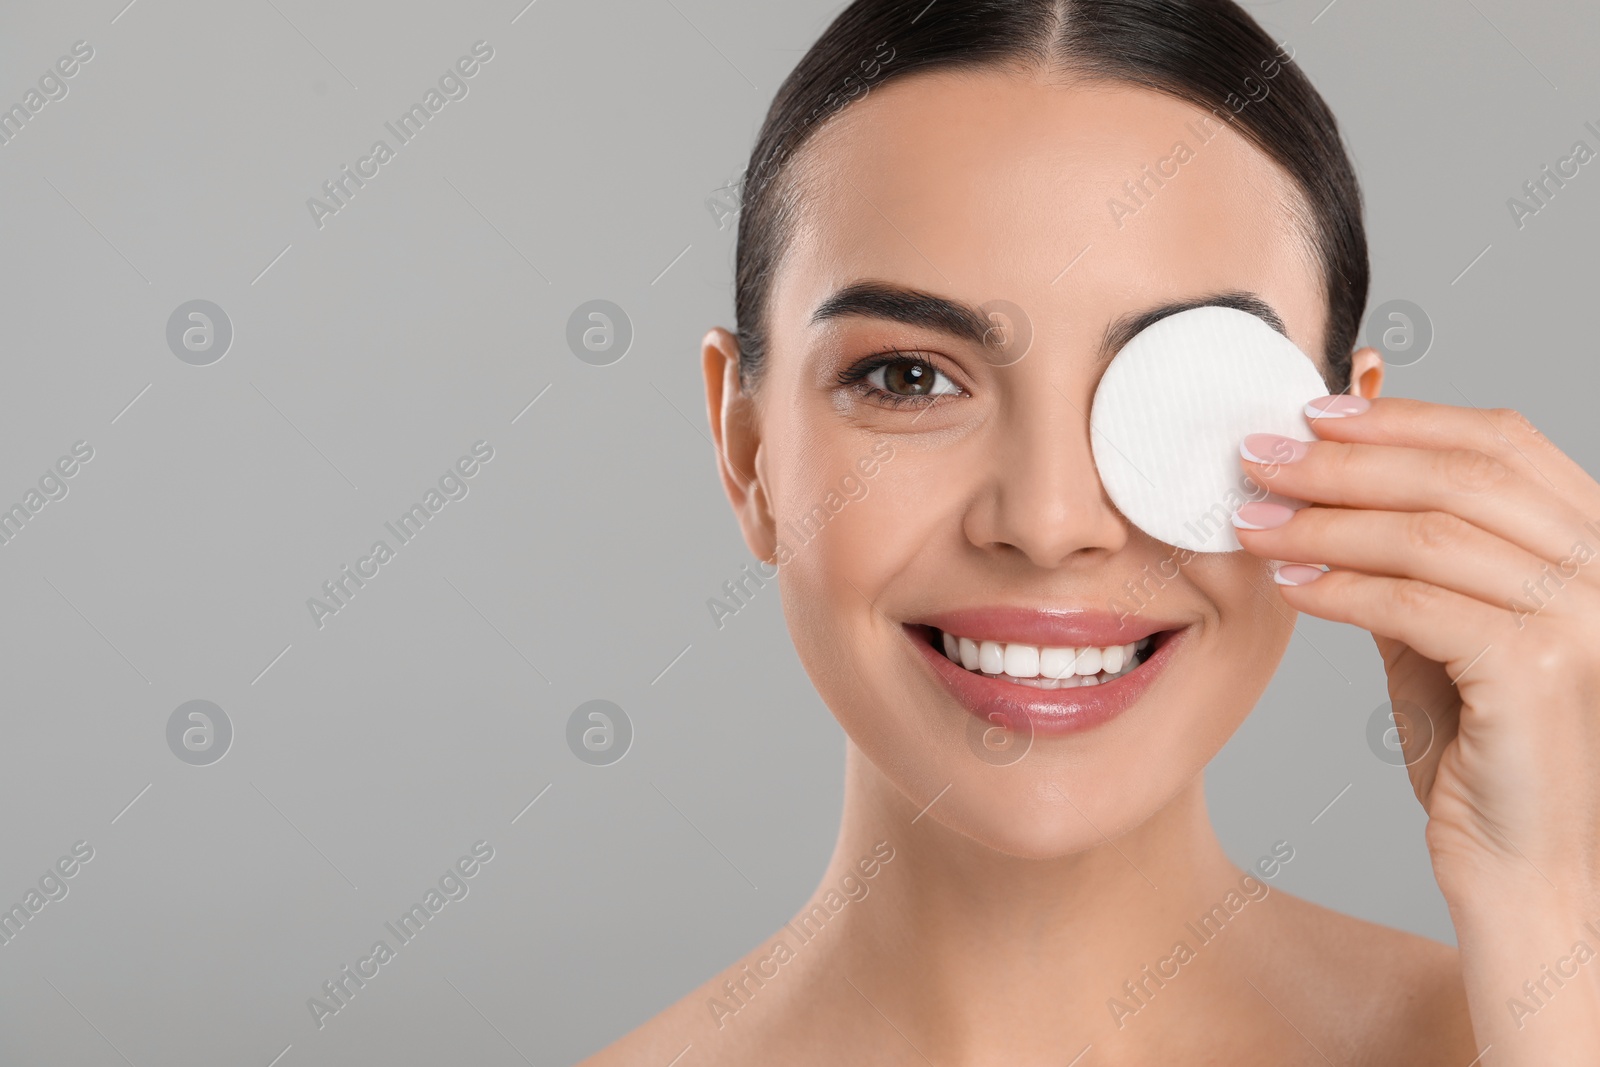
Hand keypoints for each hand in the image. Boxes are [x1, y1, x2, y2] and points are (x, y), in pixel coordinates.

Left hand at [1231, 394, 1599, 908]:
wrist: (1526, 868)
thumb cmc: (1483, 749)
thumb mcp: (1444, 627)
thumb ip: (1409, 556)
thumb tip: (1330, 474)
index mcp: (1594, 540)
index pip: (1502, 441)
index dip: (1402, 417)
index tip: (1311, 413)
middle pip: (1461, 475)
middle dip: (1345, 460)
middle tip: (1258, 459)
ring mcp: (1585, 620)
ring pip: (1431, 535)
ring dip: (1325, 520)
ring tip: (1251, 519)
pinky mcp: (1540, 673)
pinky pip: (1417, 604)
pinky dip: (1341, 586)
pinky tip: (1288, 583)